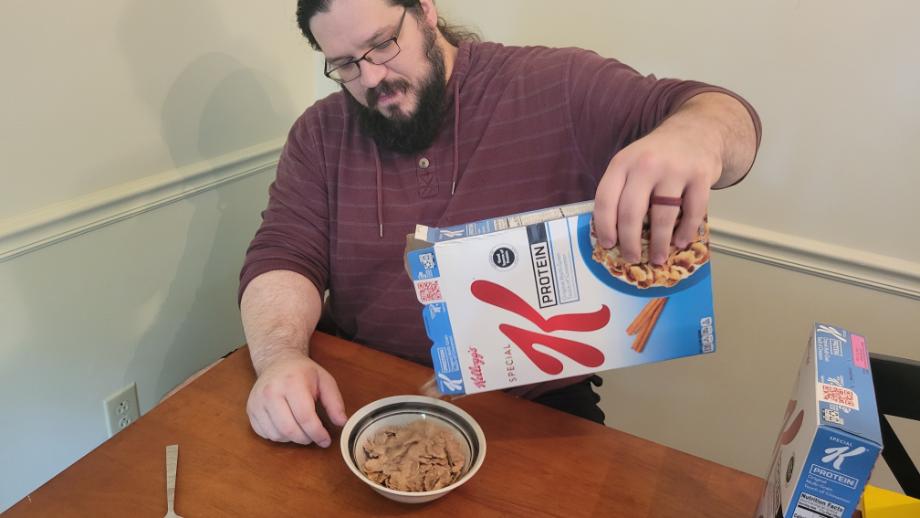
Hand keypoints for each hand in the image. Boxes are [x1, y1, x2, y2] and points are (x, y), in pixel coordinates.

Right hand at [246, 350, 346, 446]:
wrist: (277, 361)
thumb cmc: (303, 372)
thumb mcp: (325, 381)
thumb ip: (334, 402)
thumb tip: (341, 423)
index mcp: (292, 382)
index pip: (305, 417)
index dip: (317, 433)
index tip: (326, 440)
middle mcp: (271, 392)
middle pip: (289, 429)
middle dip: (306, 439)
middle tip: (314, 436)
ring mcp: (257, 401)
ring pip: (276, 435)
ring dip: (292, 438)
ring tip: (300, 427)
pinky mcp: (250, 410)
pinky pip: (264, 434)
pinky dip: (278, 436)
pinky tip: (287, 425)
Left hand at [593, 118, 721, 264]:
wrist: (696, 131)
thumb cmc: (657, 156)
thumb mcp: (631, 163)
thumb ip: (621, 190)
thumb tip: (613, 234)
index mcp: (622, 162)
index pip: (605, 199)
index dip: (604, 226)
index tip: (608, 244)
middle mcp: (646, 164)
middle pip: (631, 212)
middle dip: (629, 242)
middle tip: (631, 258)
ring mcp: (675, 169)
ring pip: (663, 217)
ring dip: (659, 244)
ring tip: (657, 258)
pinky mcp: (701, 176)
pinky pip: (692, 212)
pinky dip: (685, 232)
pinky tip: (680, 242)